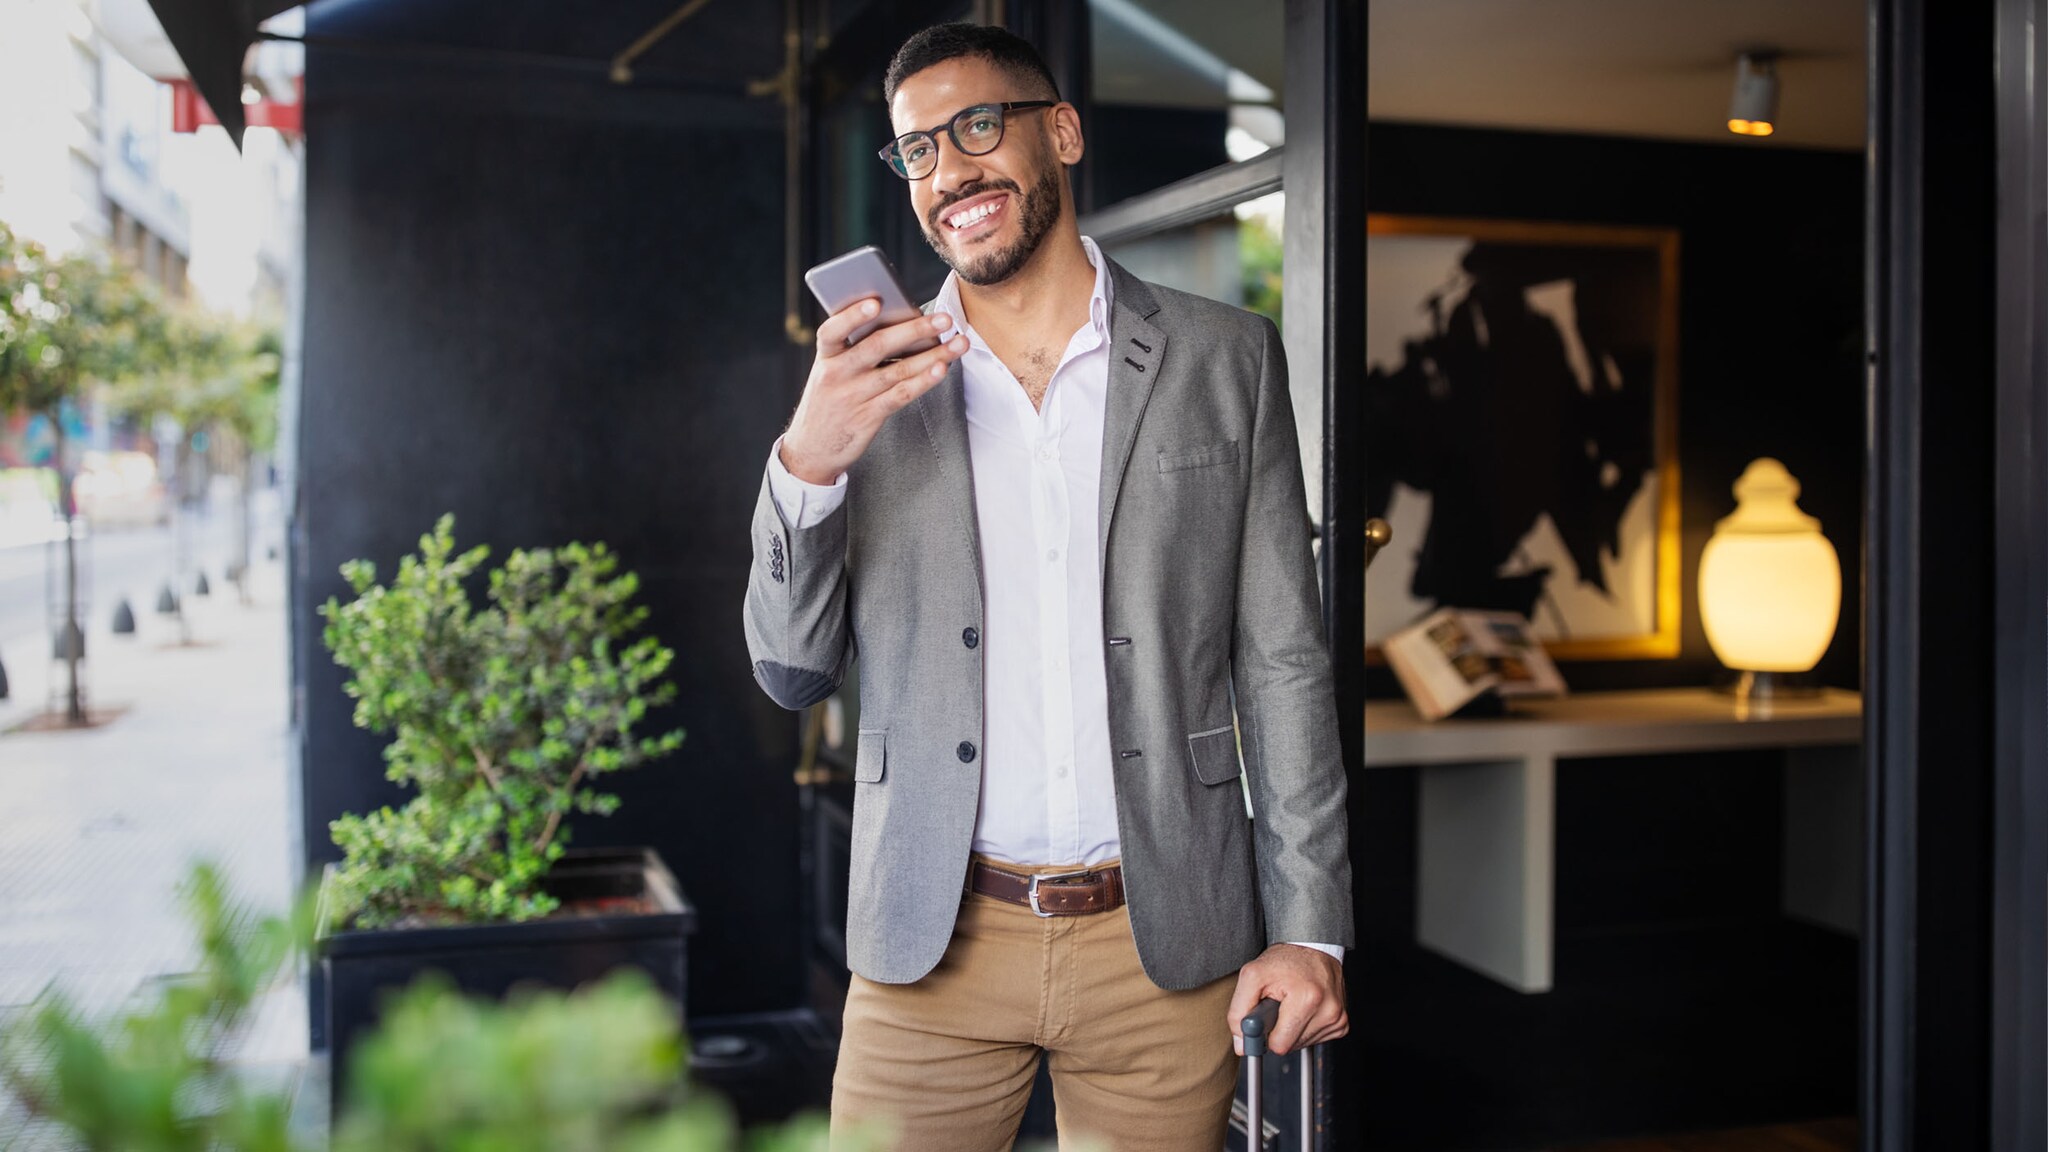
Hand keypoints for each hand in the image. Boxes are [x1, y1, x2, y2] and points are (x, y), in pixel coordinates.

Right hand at [780, 299, 969, 484]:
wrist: (812, 449)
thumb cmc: (829, 399)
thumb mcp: (830, 372)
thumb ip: (854, 349)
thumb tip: (902, 324)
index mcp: (825, 356)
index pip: (832, 330)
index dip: (852, 316)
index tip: (876, 302)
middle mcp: (836, 374)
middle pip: (877, 346)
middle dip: (915, 330)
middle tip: (945, 319)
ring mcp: (852, 396)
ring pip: (898, 370)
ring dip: (933, 355)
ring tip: (959, 343)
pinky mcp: (868, 417)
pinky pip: (900, 395)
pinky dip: (923, 381)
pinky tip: (941, 369)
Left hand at [1226, 944, 1347, 1055]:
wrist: (1312, 947)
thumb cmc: (1285, 960)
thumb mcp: (1252, 976)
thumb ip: (1239, 1011)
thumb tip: (1242, 1044)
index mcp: (1308, 999)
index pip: (1280, 1045)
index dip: (1266, 1035)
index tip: (1263, 1021)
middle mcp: (1329, 1010)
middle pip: (1291, 1046)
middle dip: (1279, 1031)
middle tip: (1278, 1007)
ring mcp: (1338, 1018)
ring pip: (1303, 1044)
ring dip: (1293, 1029)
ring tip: (1292, 1004)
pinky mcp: (1342, 1023)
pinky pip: (1316, 1040)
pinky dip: (1306, 1028)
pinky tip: (1304, 1009)